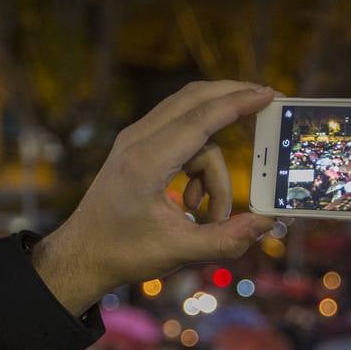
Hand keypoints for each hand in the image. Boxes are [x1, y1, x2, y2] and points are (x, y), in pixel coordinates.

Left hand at [33, 81, 276, 313]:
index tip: (269, 95)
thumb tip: (266, 224)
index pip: (200, 119)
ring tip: (209, 213)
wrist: (82, 254)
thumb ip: (226, 239)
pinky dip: (198, 167)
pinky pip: (181, 140)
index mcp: (146, 163)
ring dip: (213, 167)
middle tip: (267, 101)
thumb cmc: (123, 253)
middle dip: (232, 98)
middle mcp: (137, 141)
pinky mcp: (136, 147)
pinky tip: (192, 205)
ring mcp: (134, 140)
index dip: (238, 104)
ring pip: (193, 127)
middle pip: (194, 98)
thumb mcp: (179, 251)